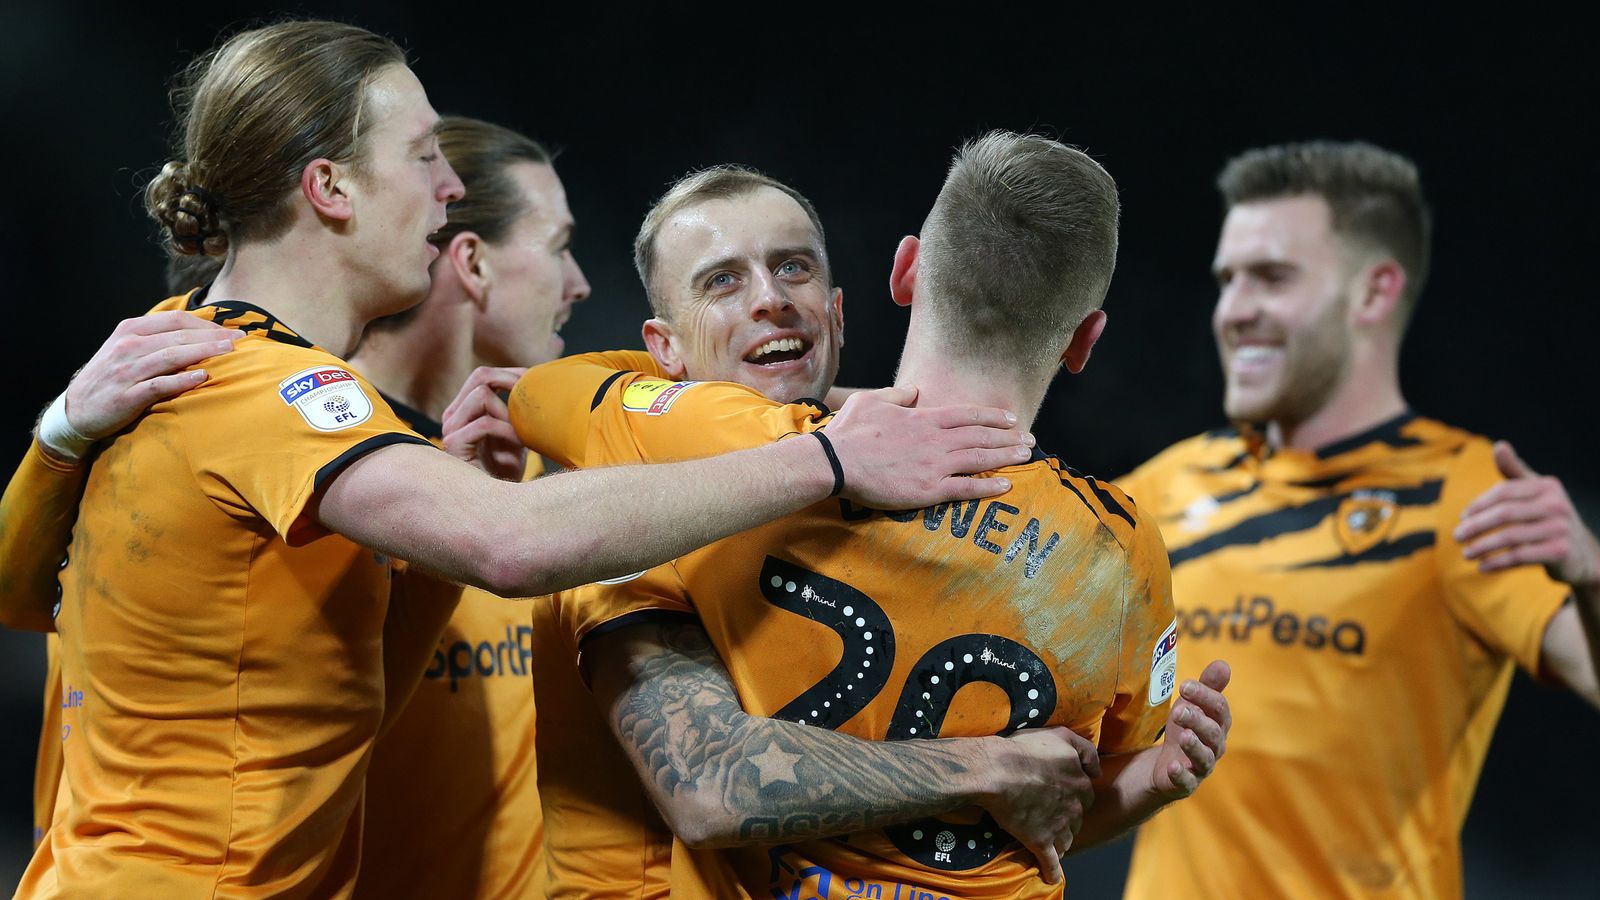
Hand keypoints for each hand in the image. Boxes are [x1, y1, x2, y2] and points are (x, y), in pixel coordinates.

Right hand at [63, 311, 243, 439]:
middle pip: (179, 336)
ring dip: (204, 353)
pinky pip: (158, 385)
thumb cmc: (111, 377)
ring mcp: (126, 370)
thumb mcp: (129, 349)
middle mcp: (128, 346)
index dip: (207, 324)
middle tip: (240, 341)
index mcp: (130, 330)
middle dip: (213, 337)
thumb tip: (201, 334)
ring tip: (229, 353)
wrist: (76, 409)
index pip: (176, 320)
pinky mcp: (126, 395)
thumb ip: (158, 339)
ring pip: (171, 356)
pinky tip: (202, 376)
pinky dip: (181, 380)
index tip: (232, 332)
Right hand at [441, 366, 528, 480]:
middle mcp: (453, 416)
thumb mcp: (514, 435)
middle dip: (511, 381)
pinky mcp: (453, 445)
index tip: (536, 382)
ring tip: (525, 430)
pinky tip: (521, 444)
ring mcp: (450, 429)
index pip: (483, 376)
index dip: (511, 374)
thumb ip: (517, 412)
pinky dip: (508, 431)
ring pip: (482, 395)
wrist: (495, 506)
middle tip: (535, 396)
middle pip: (479, 377)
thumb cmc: (506, 471)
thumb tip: (538, 384)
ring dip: (509, 411)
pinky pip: (484, 423)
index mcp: (464, 410)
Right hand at [823, 387, 1029, 508]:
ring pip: (980, 458)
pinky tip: (1006, 485)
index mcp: (924, 417)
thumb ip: (898, 395)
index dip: (992, 417)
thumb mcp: (872, 400)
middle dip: (1009, 437)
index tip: (1011, 419)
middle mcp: (936, 440)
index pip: (967, 415)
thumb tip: (914, 391)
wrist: (836, 461)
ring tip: (1026, 456)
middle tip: (1030, 440)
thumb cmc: (850, 431)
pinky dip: (988, 486)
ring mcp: (935, 465)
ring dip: (1006, 457)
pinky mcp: (928, 490)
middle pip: (981, 436)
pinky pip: (966, 488)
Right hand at [978, 727, 1100, 884]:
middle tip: (1050, 814)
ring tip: (1049, 840)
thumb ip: (1086, 750)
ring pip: (1067, 840)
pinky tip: (1051, 876)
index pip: (1086, 795)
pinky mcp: (1041, 841)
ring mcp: (1059, 826)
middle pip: (1077, 819)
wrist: (996, 770)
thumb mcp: (1061, 735)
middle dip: (1068, 819)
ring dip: (1060, 841)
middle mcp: (1074, 806)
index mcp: (1081, 782)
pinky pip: (1052, 862)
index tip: (1061, 796)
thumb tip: (1098, 771)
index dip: (1073, 796)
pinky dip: (1052, 871)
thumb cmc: (1025, 749)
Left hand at [1149, 660, 1230, 798]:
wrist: (1167, 765)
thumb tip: (1223, 664)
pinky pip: (1188, 782)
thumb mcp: (1192, 705)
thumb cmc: (1184, 728)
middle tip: (1180, 711)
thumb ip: (1207, 686)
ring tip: (1183, 735)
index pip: (1219, 709)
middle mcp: (1214, 746)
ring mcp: (1202, 766)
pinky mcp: (1187, 783)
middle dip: (1197, 720)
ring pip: (1204, 757)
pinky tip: (1173, 767)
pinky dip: (1181, 775)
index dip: (1205, 696)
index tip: (1186, 685)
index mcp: (1218, 724)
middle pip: (1212, 733)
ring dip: (1194, 746)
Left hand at [1456, 441, 1599, 589]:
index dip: (1479, 504)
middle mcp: (1557, 505)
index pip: (1504, 491)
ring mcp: (1561, 529)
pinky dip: (1497, 562)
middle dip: (1475, 526)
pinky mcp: (1560, 552)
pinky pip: (1520, 557)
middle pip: (1504, 514)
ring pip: (1510, 537)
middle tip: (1456, 536)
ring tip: (1465, 553)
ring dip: (1482, 546)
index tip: (1463, 517)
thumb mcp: (1536, 492)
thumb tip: (1500, 445)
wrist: (1583, 553)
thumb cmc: (1548, 517)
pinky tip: (1482, 567)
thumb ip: (1515, 471)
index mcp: (1548, 486)